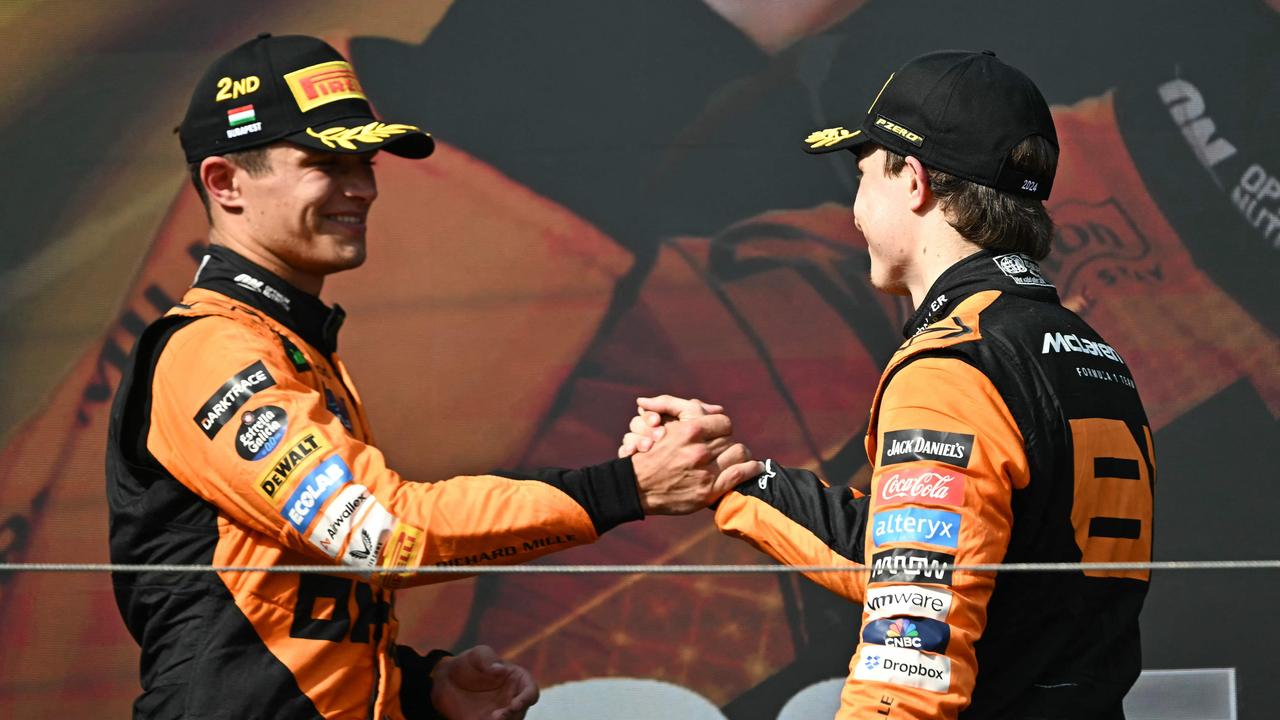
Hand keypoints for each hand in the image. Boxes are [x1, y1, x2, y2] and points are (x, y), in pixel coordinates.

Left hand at [430, 645, 537, 719]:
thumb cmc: (467, 664)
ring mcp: (500, 713)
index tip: (514, 704)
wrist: (446, 681)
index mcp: (517, 680)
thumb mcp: (476, 655)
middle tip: (497, 716)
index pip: (531, 691)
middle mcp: (512, 699)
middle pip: (521, 713)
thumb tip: (500, 669)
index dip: (526, 699)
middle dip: (512, 716)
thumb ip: (487, 659)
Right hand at [626, 395, 761, 513]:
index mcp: (689, 431)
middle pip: (730, 438)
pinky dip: (751, 468)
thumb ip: (687, 410)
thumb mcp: (665, 426)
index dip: (722, 426)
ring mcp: (705, 471)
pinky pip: (740, 474)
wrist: (636, 487)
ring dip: (739, 454)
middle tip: (724, 447)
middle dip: (727, 441)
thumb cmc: (650, 454)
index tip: (719, 432)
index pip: (723, 422)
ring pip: (739, 453)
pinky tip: (755, 466)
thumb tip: (715, 408)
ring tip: (738, 456)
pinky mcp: (709, 491)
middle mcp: (699, 450)